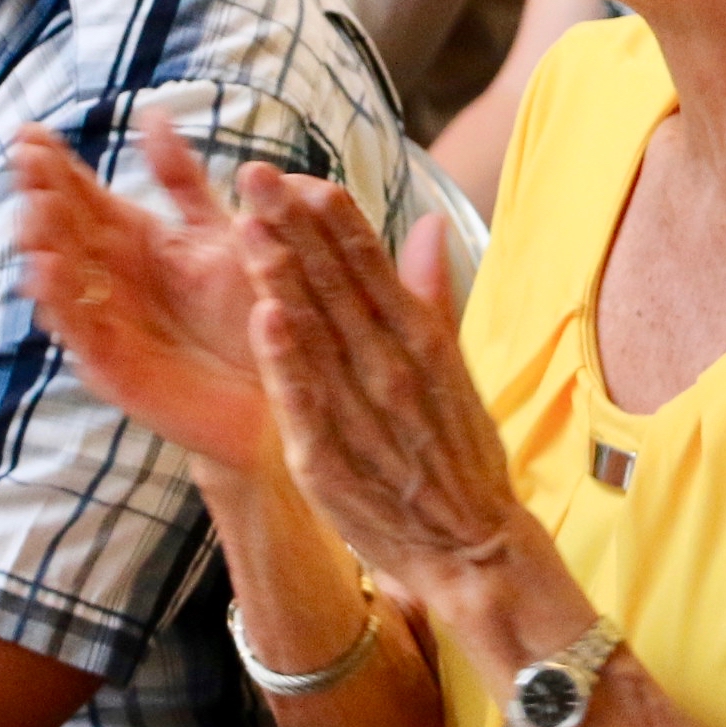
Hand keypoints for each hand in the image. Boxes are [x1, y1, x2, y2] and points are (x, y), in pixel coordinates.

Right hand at [10, 115, 272, 480]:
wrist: (288, 384)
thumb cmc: (257, 310)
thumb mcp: (223, 232)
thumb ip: (183, 182)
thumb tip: (152, 115)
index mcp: (138, 242)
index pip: (86, 198)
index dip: (59, 168)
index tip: (31, 133)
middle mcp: (113, 281)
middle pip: (67, 232)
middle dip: (43, 195)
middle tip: (24, 158)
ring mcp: (108, 324)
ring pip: (64, 279)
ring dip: (44, 245)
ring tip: (33, 208)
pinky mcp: (115, 368)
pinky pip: (83, 332)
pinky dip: (62, 302)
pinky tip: (45, 270)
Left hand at [233, 169, 526, 605]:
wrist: (475, 551)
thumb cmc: (459, 458)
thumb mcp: (455, 370)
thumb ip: (431, 298)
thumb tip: (431, 224)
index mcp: (422, 344)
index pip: (373, 269)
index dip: (336, 221)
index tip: (304, 175)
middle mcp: (394, 372)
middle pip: (337, 290)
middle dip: (296, 230)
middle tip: (257, 175)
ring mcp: (363, 418)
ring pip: (317, 337)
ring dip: (283, 279)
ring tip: (250, 227)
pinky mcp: (332, 465)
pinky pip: (306, 407)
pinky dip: (288, 363)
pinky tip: (265, 318)